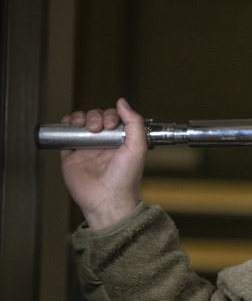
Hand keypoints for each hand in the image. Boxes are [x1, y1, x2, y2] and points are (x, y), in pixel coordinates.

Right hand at [60, 98, 147, 229]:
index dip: (111, 116)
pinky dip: (65, 126)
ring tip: (83, 125)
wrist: (106, 199)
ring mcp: (87, 149)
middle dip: (95, 117)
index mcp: (121, 141)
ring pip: (80, 124)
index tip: (111, 124)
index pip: (114, 118)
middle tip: (97, 128)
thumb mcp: (137, 147)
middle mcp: (104, 143)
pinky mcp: (71, 156)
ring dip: (80, 118)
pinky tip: (69, 124)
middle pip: (96, 118)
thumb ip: (134, 123)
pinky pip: (65, 136)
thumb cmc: (124, 178)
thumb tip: (123, 102)